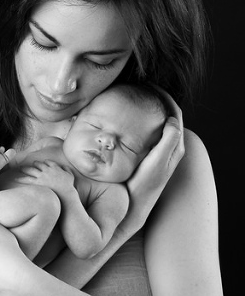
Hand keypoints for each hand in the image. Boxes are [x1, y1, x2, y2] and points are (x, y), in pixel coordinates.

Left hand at [17, 160, 74, 194]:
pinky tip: (16, 179)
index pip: (48, 162)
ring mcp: (42, 175)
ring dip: (26, 168)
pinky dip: (21, 179)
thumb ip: (67, 169)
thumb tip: (63, 166)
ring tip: (21, 168)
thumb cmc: (68, 186)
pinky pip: (28, 179)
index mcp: (55, 167)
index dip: (45, 162)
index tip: (42, 163)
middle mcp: (47, 170)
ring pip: (31, 169)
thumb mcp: (70, 175)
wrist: (65, 193)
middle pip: (38, 164)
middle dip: (34, 164)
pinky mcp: (38, 182)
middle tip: (31, 165)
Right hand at [120, 87, 184, 236]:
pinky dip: (137, 123)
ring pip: (154, 124)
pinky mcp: (145, 158)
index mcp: (173, 147)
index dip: (164, 97)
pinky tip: (121, 121)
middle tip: (136, 88)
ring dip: (146, 110)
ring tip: (129, 100)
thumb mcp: (156, 166)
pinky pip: (145, 134)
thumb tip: (173, 120)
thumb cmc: (142, 189)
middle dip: (154, 100)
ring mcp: (156, 153)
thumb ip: (167, 144)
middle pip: (166, 116)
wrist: (132, 210)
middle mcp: (167, 149)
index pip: (174, 114)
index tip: (148, 85)